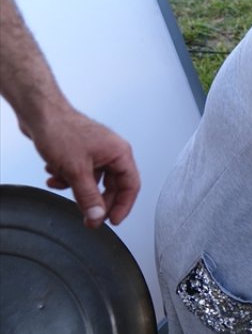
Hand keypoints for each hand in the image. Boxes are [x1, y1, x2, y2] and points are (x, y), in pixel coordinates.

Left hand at [28, 108, 139, 227]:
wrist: (38, 113)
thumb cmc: (60, 130)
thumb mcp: (76, 171)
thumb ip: (88, 197)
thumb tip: (97, 217)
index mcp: (120, 153)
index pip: (130, 186)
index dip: (122, 206)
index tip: (112, 221)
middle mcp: (111, 152)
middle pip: (112, 185)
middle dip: (96, 201)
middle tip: (88, 217)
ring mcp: (96, 151)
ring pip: (93, 180)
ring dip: (77, 187)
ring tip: (61, 186)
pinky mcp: (81, 151)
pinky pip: (80, 172)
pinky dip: (67, 177)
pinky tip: (53, 175)